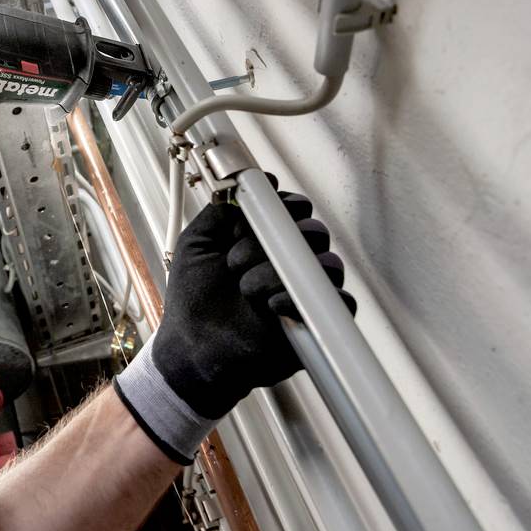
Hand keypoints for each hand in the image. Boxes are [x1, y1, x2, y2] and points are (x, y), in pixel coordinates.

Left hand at [114, 181, 353, 462]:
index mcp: (265, 243)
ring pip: (325, 265)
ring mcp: (303, 292)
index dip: (287, 207)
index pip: (295, 212)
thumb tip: (249, 181)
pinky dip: (303, 300)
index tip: (270, 209)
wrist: (193, 348)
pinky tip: (272, 306)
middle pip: (315, 233)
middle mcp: (288, 263)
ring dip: (281, 272)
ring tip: (247, 289)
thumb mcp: (196, 243)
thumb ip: (220, 211)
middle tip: (237, 261)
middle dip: (279, 239)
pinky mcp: (313, 322)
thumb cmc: (192, 301)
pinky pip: (337, 302)